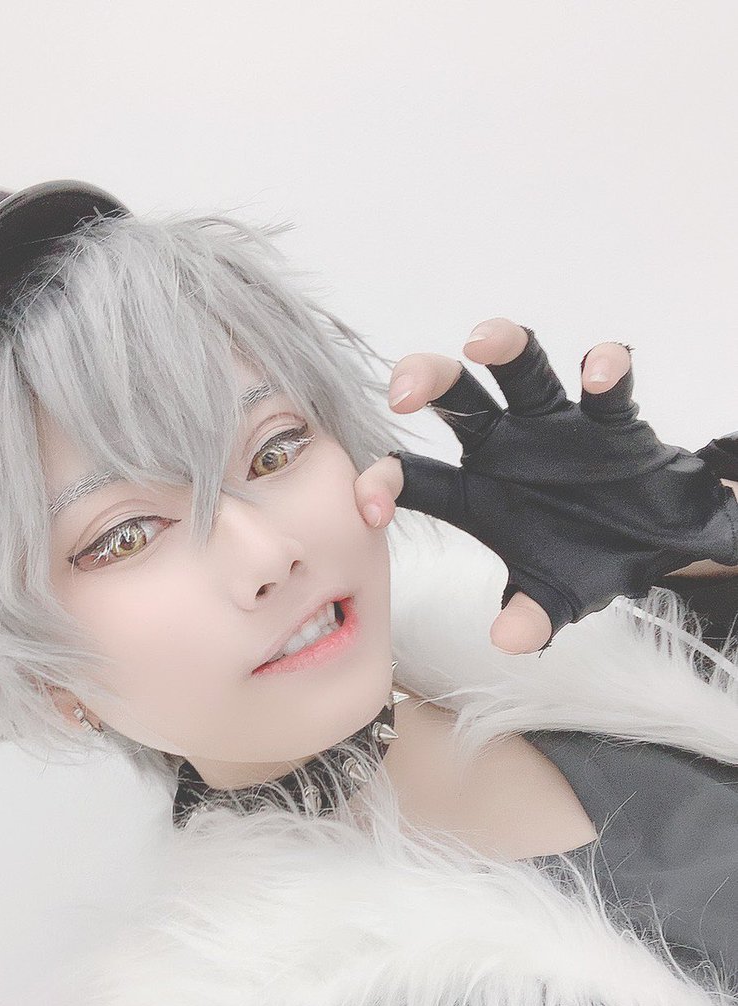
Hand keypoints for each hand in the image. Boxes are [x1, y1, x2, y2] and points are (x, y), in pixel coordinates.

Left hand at [354, 318, 737, 653]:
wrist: (657, 546)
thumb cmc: (585, 559)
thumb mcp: (553, 598)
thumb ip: (530, 616)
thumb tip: (508, 639)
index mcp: (475, 490)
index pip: (414, 475)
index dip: (383, 482)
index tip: (370, 507)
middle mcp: (506, 445)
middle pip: (456, 397)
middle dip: (426, 381)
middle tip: (402, 391)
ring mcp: (556, 426)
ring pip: (522, 369)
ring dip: (502, 346)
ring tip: (479, 343)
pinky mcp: (611, 420)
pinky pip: (608, 386)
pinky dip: (605, 371)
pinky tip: (596, 378)